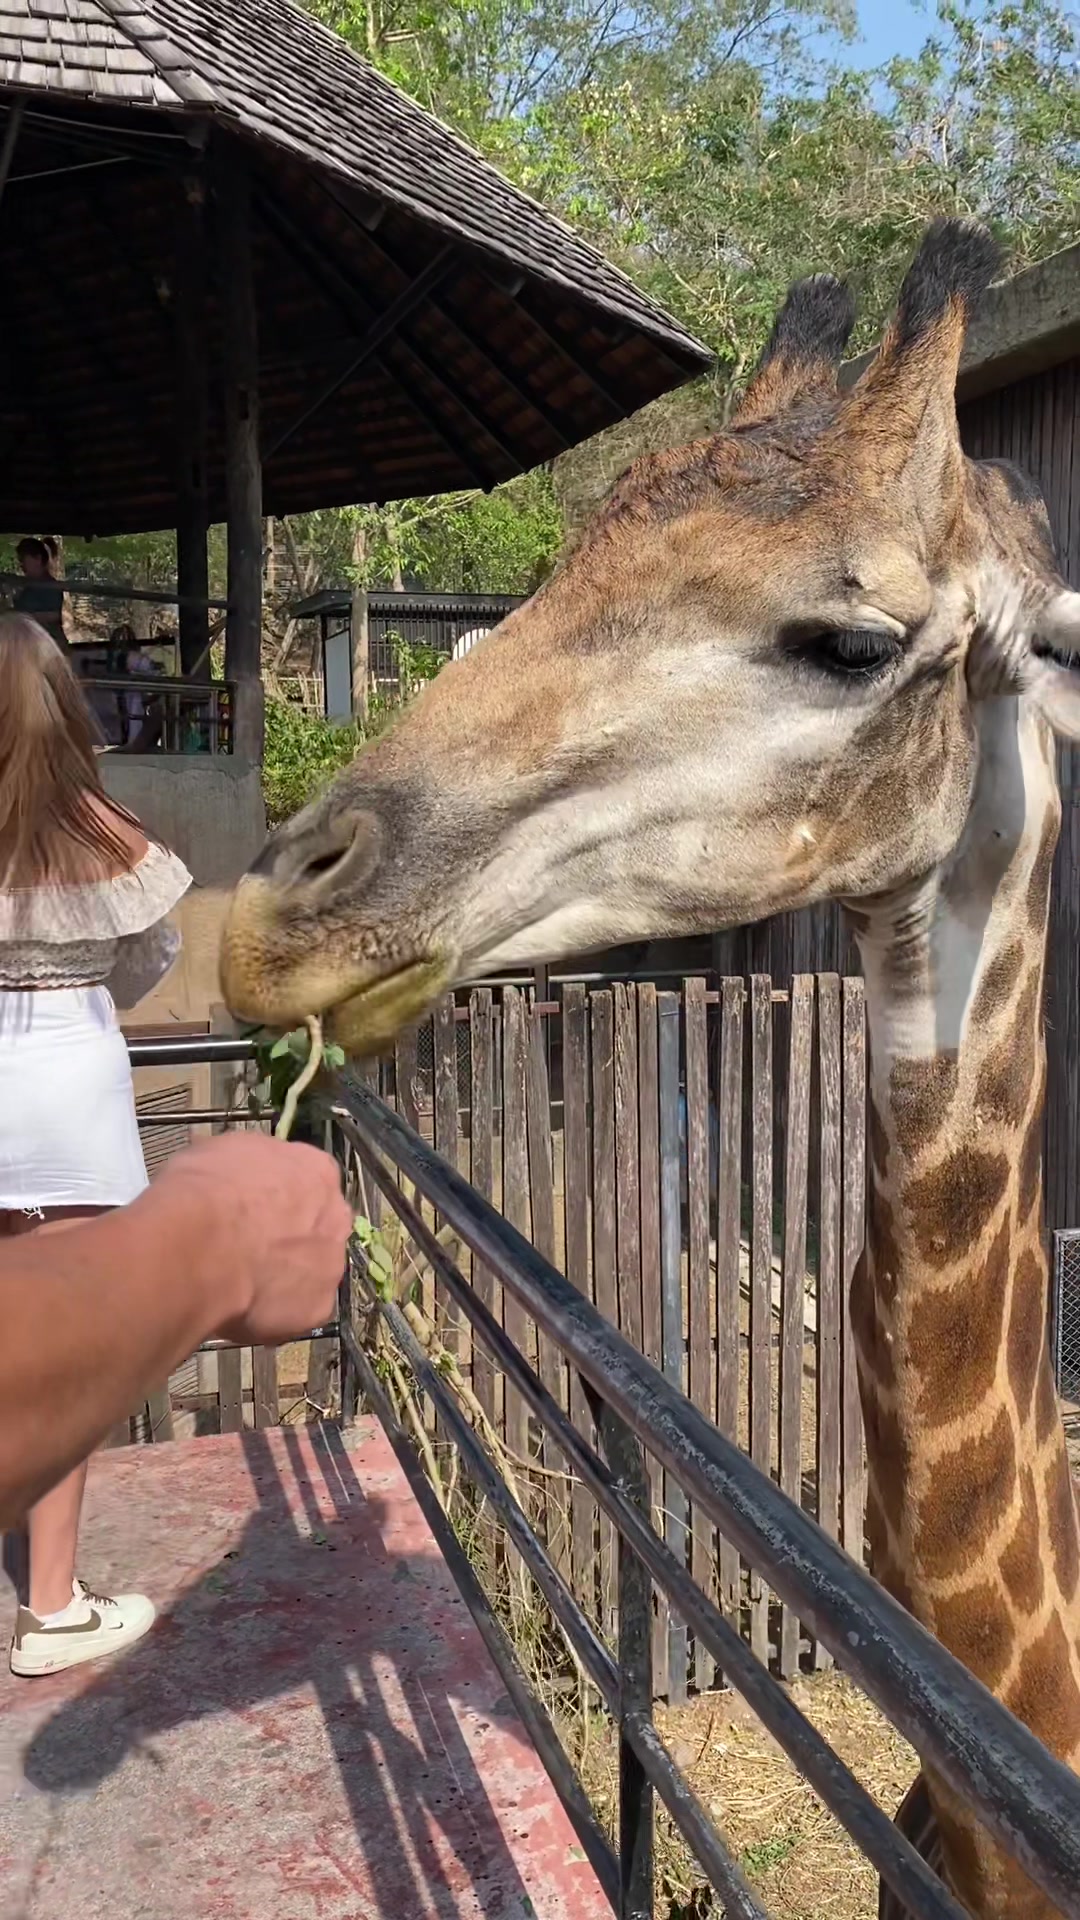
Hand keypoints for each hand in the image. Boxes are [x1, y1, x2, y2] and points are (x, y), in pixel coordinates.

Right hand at [147, 1132, 351, 1344]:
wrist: (200, 1245)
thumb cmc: (206, 1191)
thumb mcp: (221, 1151)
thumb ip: (249, 1168)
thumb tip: (240, 1179)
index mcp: (317, 1170)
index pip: (309, 1181)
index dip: (279, 1198)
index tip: (254, 1208)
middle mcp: (336, 1216)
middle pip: (318, 1228)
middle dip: (289, 1239)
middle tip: (250, 1248)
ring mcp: (331, 1265)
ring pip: (311, 1273)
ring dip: (284, 1278)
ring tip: (242, 1284)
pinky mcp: (317, 1309)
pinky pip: (296, 1313)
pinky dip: (273, 1315)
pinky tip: (242, 1309)